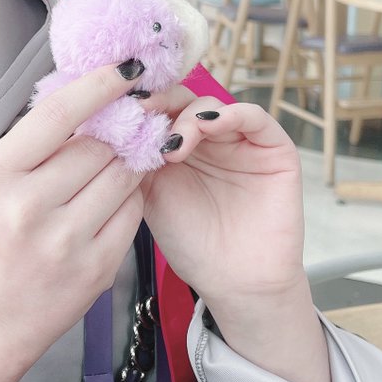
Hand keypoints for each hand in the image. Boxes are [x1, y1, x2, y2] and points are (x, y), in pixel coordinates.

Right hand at [0, 60, 146, 366]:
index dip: (100, 84)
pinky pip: (133, 211)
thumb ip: (39, 141)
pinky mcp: (97, 267)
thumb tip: (93, 90)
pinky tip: (111, 203)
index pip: (59, 112)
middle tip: (117, 135)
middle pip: (99, 144)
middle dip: (114, 136)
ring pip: (123, 175)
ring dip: (126, 165)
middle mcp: (28, 206)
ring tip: (109, 172)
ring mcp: (65, 240)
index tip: (130, 67)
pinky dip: (130, 199)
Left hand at [139, 93, 304, 305]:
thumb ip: (134, 157)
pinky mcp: (274, 148)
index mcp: (177, 147)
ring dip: (188, 116)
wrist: (235, 282)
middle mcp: (209, 139)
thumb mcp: (149, 194)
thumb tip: (108, 120)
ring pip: (212, 105)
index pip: (158, 109)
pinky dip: (229, 113)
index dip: (140, 105)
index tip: (119, 110)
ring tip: (173, 144)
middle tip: (142, 115)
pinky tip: (206, 125)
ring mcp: (241, 141)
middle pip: (182, 100)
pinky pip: (254, 117)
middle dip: (160, 104)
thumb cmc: (192, 243)